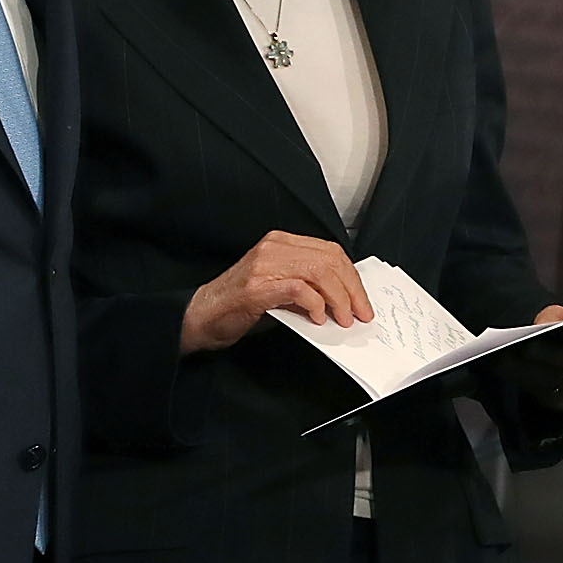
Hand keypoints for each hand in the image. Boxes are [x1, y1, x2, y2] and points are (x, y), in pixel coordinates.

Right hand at [178, 231, 371, 353]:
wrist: (200, 317)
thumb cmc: (237, 306)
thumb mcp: (279, 290)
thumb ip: (307, 287)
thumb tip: (342, 300)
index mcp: (281, 243)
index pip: (330, 252)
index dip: (352, 277)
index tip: (362, 301)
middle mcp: (274, 247)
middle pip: (330, 259)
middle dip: (352, 289)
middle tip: (361, 313)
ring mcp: (264, 264)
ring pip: (319, 271)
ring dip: (339, 298)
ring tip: (343, 319)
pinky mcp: (257, 286)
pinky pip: (299, 288)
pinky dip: (316, 304)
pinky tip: (318, 318)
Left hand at [494, 306, 562, 410]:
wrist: (556, 351)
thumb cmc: (561, 329)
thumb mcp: (560, 315)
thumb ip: (555, 316)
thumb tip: (542, 325)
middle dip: (551, 355)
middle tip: (527, 347)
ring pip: (559, 382)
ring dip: (530, 370)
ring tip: (507, 357)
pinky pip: (545, 395)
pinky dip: (523, 380)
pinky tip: (505, 368)